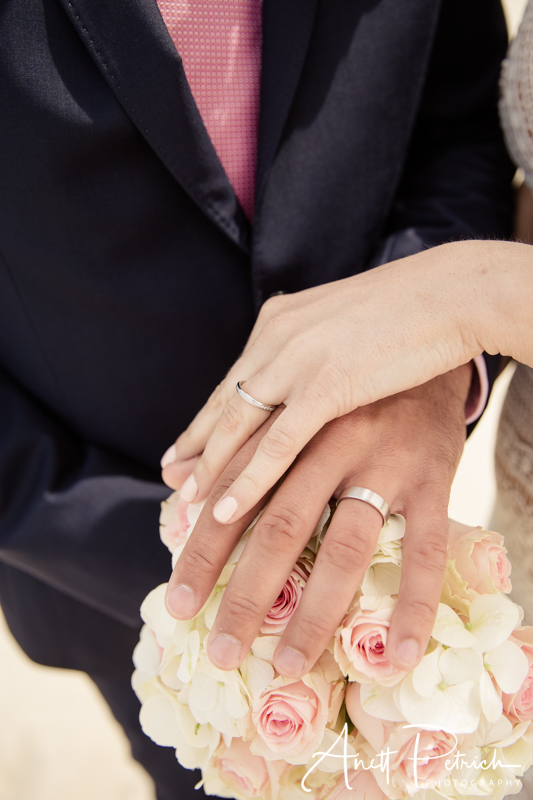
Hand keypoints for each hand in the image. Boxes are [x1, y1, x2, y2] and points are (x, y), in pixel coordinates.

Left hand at [161, 242, 482, 525]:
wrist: (452, 293)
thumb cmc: (407, 313)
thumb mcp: (341, 324)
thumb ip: (310, 349)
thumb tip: (298, 382)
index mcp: (278, 321)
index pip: (232, 381)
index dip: (204, 421)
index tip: (181, 451)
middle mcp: (276, 337)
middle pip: (224, 404)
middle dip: (194, 447)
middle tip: (171, 479)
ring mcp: (298, 360)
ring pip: (239, 425)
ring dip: (211, 468)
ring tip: (186, 503)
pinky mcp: (328, 384)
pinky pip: (277, 442)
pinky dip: (249, 478)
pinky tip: (225, 508)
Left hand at [165, 364, 470, 674]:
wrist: (421, 337)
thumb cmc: (341, 381)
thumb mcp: (284, 399)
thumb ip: (231, 436)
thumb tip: (170, 469)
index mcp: (289, 424)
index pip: (236, 496)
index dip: (203, 550)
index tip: (178, 602)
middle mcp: (331, 442)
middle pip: (280, 529)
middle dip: (246, 594)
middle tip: (221, 651)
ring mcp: (385, 462)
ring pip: (346, 547)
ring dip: (315, 612)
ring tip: (289, 663)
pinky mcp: (433, 478)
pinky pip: (425, 548)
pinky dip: (414, 603)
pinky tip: (399, 653)